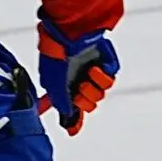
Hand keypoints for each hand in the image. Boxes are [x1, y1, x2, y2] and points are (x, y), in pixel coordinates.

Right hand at [37, 19, 117, 134]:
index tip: (73, 128)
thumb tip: (68, 115)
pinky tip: (94, 69)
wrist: (71, 31)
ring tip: (86, 79)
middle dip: (84, 102)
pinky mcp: (106, 63)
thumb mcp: (53, 83)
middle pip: (87, 103)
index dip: (73, 118)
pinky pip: (109, 80)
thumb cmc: (57, 54)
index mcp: (63, 82)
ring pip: (99, 93)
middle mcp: (77, 77)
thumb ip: (61, 102)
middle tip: (78, 94)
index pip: (70, 105)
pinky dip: (101, 78)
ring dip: (92, 90)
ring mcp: (92, 70)